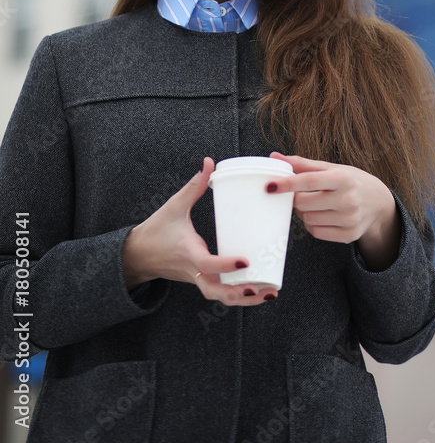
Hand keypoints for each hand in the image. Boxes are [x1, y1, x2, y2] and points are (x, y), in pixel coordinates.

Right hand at [122, 157, 277, 305]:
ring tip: (269, 294)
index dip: (225, 265)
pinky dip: (238, 294)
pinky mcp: (200, 280)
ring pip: (220, 297)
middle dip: (240, 294)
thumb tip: (209, 162)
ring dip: (244, 299)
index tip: (245, 261)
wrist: (137, 255)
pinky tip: (259, 289)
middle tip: (264, 289)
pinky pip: (220, 292)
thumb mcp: (173, 206)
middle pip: (217, 292)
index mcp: (187, 253)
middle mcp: (193, 271)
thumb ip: (193, 186)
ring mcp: (197, 279)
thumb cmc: (156, 230)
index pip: (207, 264)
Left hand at [266, 151, 395, 244]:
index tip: (269, 185)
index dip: (287, 183)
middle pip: (304, 204)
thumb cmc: (350, 181)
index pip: (309, 181)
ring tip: (314, 204)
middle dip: (296, 199)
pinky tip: (321, 216)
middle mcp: (348, 199)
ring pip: (308, 220)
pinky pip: (316, 233)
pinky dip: (312, 225)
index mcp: (343, 178)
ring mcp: (349, 219)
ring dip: (304, 213)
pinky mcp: (349, 235)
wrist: (379, 203)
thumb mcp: (331, 168)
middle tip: (300, 194)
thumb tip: (275, 156)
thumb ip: (302, 164)